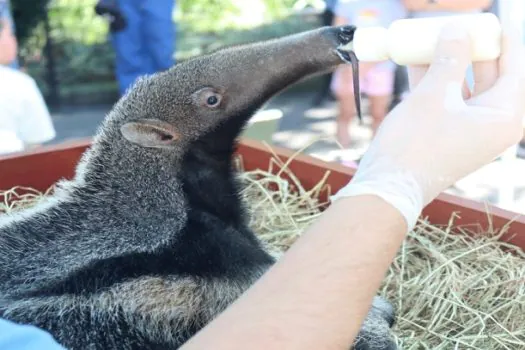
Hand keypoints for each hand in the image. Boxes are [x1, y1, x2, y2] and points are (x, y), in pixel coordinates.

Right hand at [331, 21, 524, 230]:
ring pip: (463, 87)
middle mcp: (491, 125)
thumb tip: (458, 29)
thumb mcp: (433, 95)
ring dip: (446, 63)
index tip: (493, 20)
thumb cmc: (415, 145)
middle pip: (489, 76)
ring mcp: (469, 131)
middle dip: (469, 49)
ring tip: (429, 40)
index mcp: (504, 117)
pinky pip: (446, 101)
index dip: (504, 40)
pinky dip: (433, 82)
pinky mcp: (447, 135)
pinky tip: (415, 62)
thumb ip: (449, 58)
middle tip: (456, 27)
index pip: (514, 68)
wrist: (388, 186)